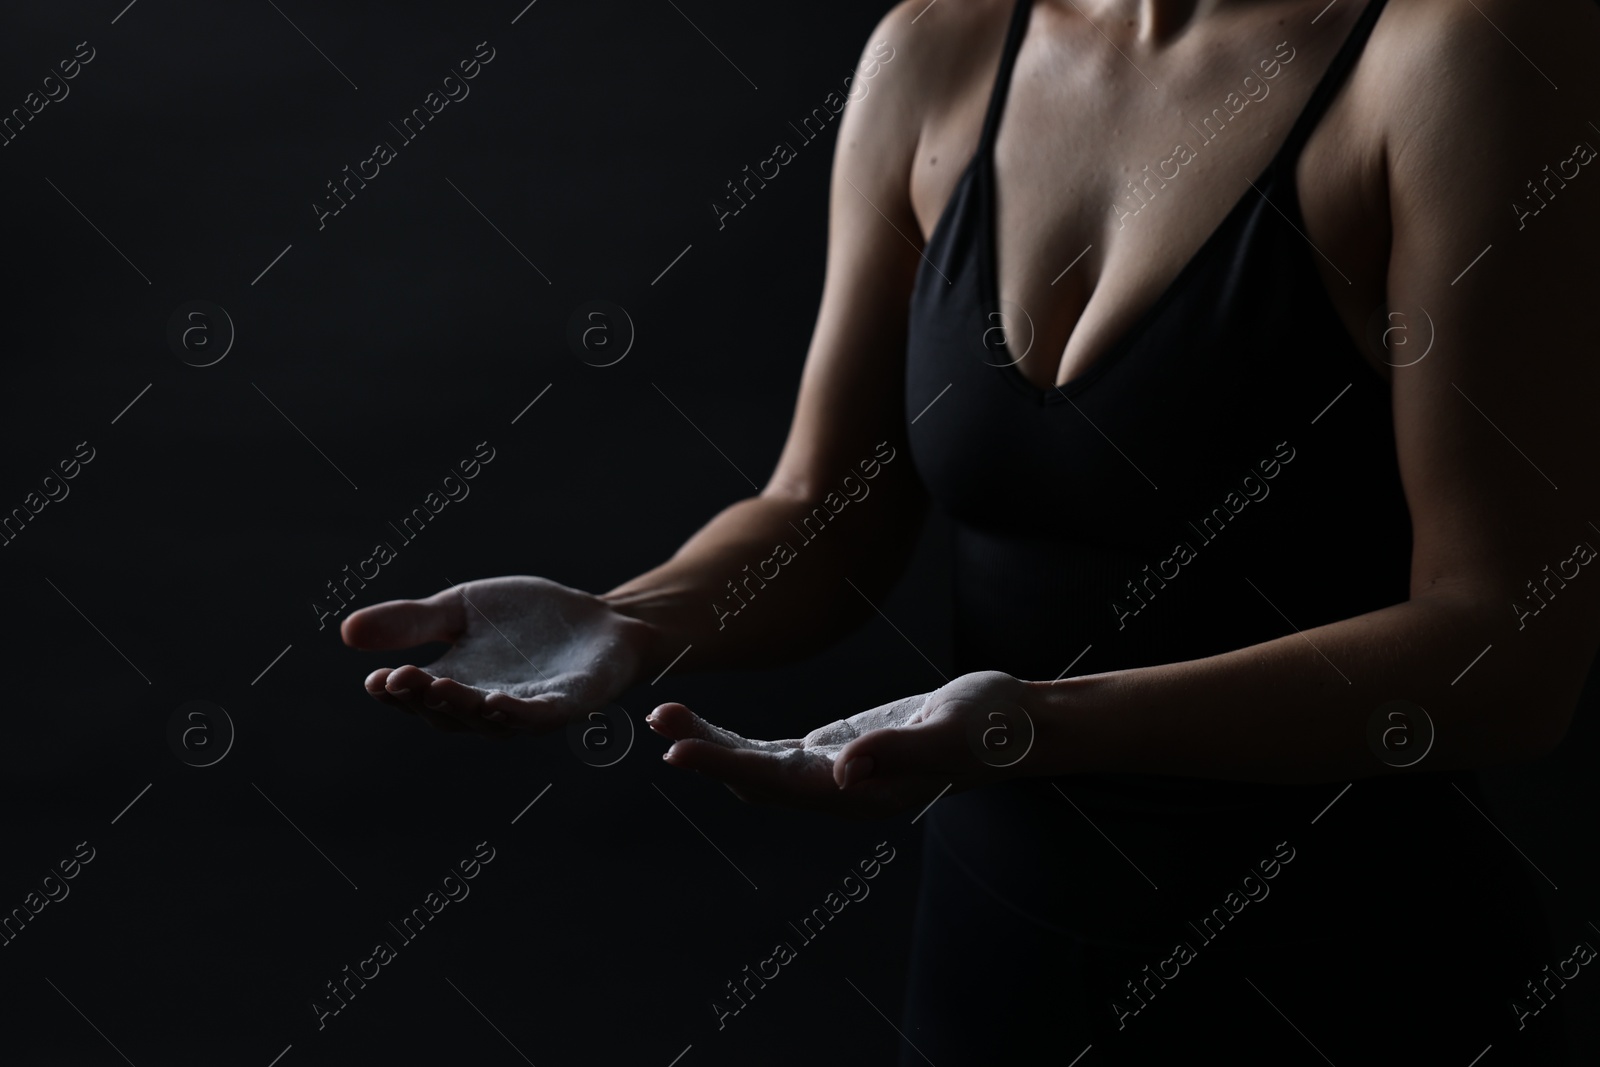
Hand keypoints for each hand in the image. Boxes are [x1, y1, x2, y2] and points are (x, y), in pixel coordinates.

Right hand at [340, 576, 654, 736]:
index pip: (415, 696)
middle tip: (398, 680)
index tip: (373, 679)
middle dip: (422, 697)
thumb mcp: (460, 609)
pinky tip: (496, 704)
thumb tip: (346, 632)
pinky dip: (516, 715)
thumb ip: (412, 621)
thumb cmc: (528, 618)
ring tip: (437, 686)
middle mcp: (485, 705)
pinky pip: (537, 718)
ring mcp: (526, 710)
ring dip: (461, 706)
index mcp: (456, 683)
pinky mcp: (565, 707)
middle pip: (446, 712)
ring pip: (486, 719)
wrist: (599, 619)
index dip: (394, 692)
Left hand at [646, 671, 1039, 816]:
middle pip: (755, 781)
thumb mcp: (950, 732)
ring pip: (759, 770)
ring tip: (665, 719)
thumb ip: (898, 751)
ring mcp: (838, 776)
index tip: (676, 753)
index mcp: (862, 794)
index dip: (725, 768)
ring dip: (712, 748)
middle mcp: (842, 792)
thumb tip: (844, 770)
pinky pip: (775, 756)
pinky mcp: (840, 754)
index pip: (777, 783)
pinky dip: (738, 744)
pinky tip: (709, 732)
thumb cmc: (990, 727)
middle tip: (656, 721)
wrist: (1016, 727)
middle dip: (704, 754)